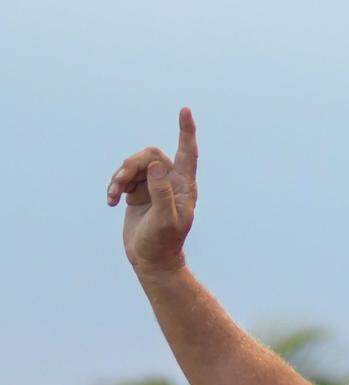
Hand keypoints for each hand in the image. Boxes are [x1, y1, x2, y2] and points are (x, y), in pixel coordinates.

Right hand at [106, 108, 198, 275]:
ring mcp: (154, 186)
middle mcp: (171, 183)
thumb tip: (157, 164)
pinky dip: (114, 186)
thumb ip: (162, 192)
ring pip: (134, 165)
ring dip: (119, 177)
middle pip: (151, 155)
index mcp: (184, 187)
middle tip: (119, 183)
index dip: (186, 131)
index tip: (185, 110)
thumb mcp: (165, 219)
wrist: (152, 261)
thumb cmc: (163, 243)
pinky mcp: (138, 193)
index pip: (188, 153)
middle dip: (132, 165)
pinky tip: (111, 202)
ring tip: (112, 196)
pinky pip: (123, 178)